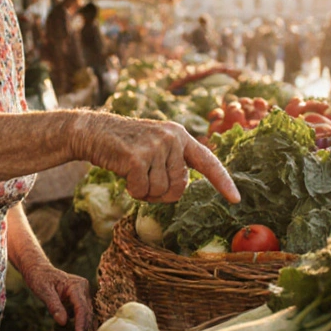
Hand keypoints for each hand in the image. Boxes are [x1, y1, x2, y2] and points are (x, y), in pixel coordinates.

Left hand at [20, 259, 92, 330]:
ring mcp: (82, 291)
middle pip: (86, 310)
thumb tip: (63, 322)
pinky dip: (79, 319)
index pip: (81, 308)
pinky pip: (82, 310)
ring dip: (82, 323)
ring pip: (86, 311)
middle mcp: (83, 287)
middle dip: (83, 326)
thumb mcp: (43, 291)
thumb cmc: (39, 278)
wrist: (38, 270)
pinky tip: (76, 328)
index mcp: (76, 285)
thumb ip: (54, 306)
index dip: (80, 323)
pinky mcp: (80, 295)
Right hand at [72, 112, 239, 203]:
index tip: (236, 199)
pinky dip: (132, 190)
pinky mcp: (137, 156)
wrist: (95, 131)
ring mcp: (155, 145)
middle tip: (144, 178)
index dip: (223, 181)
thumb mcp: (156, 146)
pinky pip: (142, 190)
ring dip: (144, 191)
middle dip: (161, 192)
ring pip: (160, 191)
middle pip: (179, 187)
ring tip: (132, 172)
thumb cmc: (127, 146)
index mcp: (181, 136)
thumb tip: (182, 190)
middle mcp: (172, 138)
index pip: (208, 161)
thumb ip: (173, 162)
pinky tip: (123, 173)